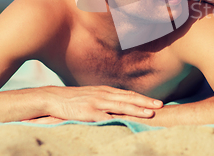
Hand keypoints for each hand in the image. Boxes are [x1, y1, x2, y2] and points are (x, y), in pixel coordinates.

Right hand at [38, 85, 162, 121]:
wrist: (53, 98)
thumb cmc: (73, 99)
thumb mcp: (92, 95)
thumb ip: (106, 99)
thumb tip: (119, 105)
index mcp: (106, 91)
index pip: (129, 94)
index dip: (144, 98)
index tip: (157, 102)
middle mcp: (104, 95)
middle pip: (129, 98)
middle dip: (146, 102)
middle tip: (161, 105)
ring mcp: (96, 103)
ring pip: (121, 106)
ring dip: (137, 110)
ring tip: (150, 113)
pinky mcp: (88, 112)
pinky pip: (104, 117)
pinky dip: (116, 120)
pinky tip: (126, 123)